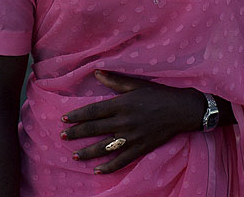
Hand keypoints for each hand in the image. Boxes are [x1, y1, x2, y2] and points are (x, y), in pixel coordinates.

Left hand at [61, 70, 205, 173]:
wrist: (180, 110)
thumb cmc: (158, 94)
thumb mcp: (136, 84)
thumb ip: (115, 80)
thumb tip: (96, 72)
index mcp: (121, 104)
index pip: (93, 111)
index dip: (77, 116)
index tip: (64, 119)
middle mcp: (124, 121)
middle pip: (95, 129)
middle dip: (76, 133)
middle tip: (62, 136)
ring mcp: (131, 137)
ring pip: (104, 147)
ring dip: (87, 152)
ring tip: (74, 155)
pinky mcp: (140, 148)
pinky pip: (121, 160)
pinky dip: (109, 166)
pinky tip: (98, 170)